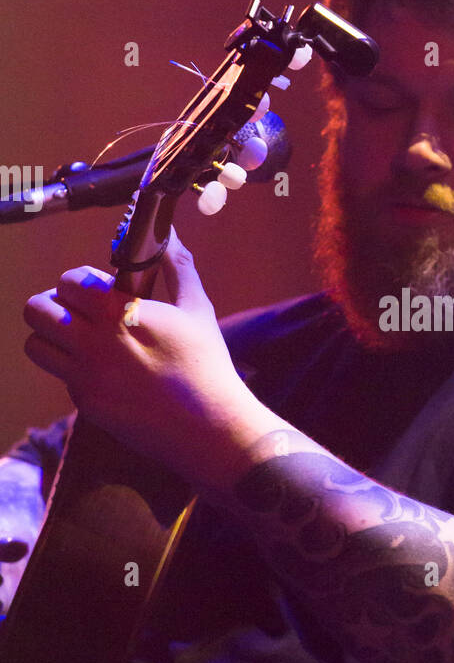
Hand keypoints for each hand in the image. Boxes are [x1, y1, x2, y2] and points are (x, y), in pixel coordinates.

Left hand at [22, 230, 269, 489]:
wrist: (208, 426)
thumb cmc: (206, 364)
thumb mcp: (197, 308)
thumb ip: (178, 266)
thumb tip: (168, 236)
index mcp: (118, 312)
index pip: (68, 281)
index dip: (80, 282)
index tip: (97, 290)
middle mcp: (93, 342)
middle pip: (36, 310)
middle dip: (53, 305)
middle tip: (77, 312)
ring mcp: (85, 376)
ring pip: (36, 344)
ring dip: (52, 337)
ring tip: (79, 339)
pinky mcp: (86, 404)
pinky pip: (62, 377)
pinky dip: (75, 370)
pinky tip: (105, 372)